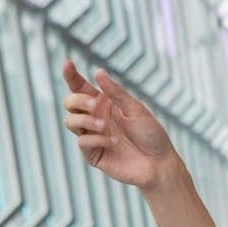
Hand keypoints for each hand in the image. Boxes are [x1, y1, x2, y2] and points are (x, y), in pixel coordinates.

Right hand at [60, 59, 178, 192]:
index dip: (71, 76)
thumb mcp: (135, 109)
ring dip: (85, 120)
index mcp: (104, 104)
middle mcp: (95, 118)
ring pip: (70, 121)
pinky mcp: (93, 154)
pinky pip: (82, 142)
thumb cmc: (151, 134)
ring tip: (104, 125)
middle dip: (78, 100)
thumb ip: (116, 93)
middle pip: (70, 103)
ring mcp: (92, 136)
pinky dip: (96, 139)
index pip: (80, 88)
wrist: (159, 163)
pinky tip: (114, 141)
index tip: (68, 64)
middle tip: (95, 104)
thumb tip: (98, 72)